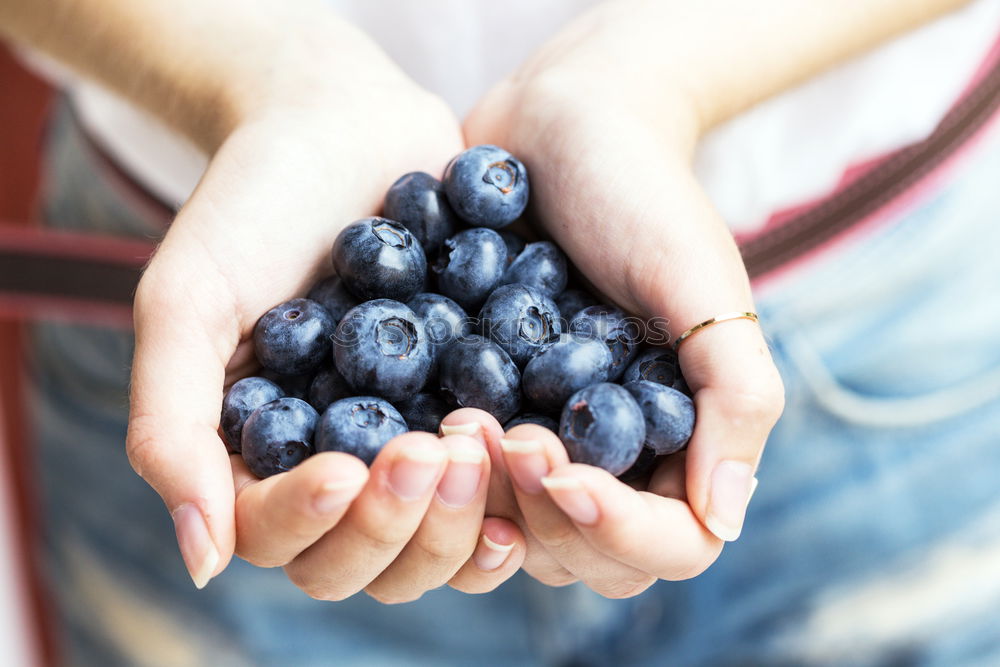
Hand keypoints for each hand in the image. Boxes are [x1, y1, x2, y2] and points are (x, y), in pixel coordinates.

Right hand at [126, 37, 524, 599]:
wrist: (346, 122)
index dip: (313, 521)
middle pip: (365, 563)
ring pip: (438, 546)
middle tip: (432, 450)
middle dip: (399, 524)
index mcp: (259, 458)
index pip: (277, 538)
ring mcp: (409, 446)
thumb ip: (171, 427)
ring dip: (464, 516)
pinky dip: (520, 487)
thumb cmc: (251, 203)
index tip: (349, 467)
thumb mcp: (189, 301)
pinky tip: (540, 455)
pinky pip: (501, 486)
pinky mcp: (473, 413)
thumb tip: (200, 563)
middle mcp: (336, 468)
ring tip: (484, 440)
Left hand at [460, 13, 784, 595]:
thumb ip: (736, 395)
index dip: (615, 530)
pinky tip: (413, 421)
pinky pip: (457, 478)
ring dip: (479, 499)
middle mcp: (612, 454)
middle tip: (495, 431)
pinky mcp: (483, 408)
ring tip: (454, 420)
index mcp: (681, 437)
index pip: (670, 543)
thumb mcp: (705, 282)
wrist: (560, 125)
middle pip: (582, 554)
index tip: (558, 468)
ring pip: (510, 532)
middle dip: (536, 511)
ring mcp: (542, 436)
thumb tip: (727, 517)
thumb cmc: (644, 193)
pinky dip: (437, 470)